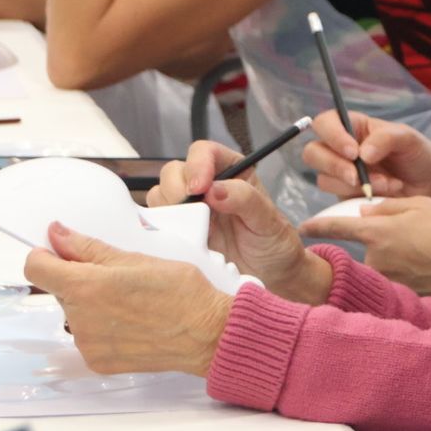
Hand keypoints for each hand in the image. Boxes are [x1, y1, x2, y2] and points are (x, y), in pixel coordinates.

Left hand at [23, 221, 233, 377]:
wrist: (207, 334)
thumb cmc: (181, 292)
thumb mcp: (136, 258)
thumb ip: (88, 248)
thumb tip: (56, 235)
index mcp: (85, 287)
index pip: (36, 268)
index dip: (47, 255)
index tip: (63, 252)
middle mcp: (79, 319)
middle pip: (58, 290)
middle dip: (79, 278)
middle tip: (118, 276)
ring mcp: (87, 345)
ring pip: (74, 313)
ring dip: (91, 304)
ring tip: (130, 302)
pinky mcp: (98, 363)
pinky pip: (88, 337)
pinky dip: (102, 327)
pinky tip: (132, 323)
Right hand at [148, 140, 332, 303]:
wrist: (270, 278)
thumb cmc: (274, 245)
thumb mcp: (269, 221)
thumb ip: (245, 200)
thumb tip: (214, 189)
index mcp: (231, 172)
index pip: (204, 152)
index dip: (197, 165)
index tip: (199, 188)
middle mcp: (206, 186)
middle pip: (174, 171)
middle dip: (177, 189)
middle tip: (191, 214)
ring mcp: (189, 210)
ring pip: (159, 195)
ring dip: (169, 211)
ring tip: (193, 232)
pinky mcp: (178, 232)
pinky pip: (156, 223)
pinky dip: (161, 230)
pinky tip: (182, 242)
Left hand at [300, 197, 430, 296]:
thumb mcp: (420, 204)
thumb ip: (387, 206)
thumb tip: (364, 210)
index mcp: (378, 231)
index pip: (338, 226)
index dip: (318, 225)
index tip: (302, 227)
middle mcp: (375, 257)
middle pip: (368, 245)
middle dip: (384, 240)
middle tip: (414, 237)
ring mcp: (386, 278)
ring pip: (382, 262)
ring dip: (397, 256)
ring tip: (427, 252)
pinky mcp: (398, 293)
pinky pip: (395, 277)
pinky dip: (407, 271)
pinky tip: (428, 266)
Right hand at [302, 110, 430, 198]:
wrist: (428, 182)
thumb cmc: (416, 153)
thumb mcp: (407, 138)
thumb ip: (385, 138)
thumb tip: (362, 154)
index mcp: (351, 126)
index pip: (324, 123)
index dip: (332, 136)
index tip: (353, 152)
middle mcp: (339, 149)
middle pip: (313, 153)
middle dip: (334, 166)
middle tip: (358, 177)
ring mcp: (340, 174)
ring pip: (324, 180)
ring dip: (354, 185)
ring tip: (387, 184)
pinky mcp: (344, 196)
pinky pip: (338, 199)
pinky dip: (360, 198)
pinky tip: (385, 194)